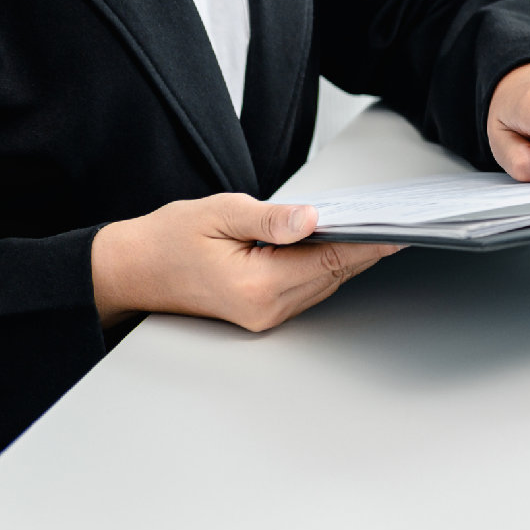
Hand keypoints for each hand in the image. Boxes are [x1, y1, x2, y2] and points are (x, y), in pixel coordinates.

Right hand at [91, 195, 398, 330]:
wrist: (132, 269)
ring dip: (346, 256)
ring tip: (371, 226)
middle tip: (394, 222)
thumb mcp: (221, 214)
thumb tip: (312, 218)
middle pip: (334, 274)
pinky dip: (325, 265)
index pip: (330, 261)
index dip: (368, 243)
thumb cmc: (168, 239)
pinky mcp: (262, 312)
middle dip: (364, 247)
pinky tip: (334, 242)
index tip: (397, 230)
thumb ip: (271, 219)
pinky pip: (308, 286)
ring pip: (324, 282)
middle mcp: (266, 309)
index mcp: (257, 285)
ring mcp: (265, 315)